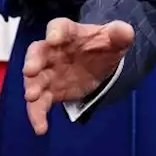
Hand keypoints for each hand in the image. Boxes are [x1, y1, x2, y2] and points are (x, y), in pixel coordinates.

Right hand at [22, 18, 133, 134]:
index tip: (53, 38)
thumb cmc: (101, 45)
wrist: (98, 63)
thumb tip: (126, 31)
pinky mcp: (51, 92)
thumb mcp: (115, 38)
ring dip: (32, 88)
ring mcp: (49, 72)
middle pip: (38, 52)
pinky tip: (40, 127)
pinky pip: (40, 103)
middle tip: (30, 70)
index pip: (60, 27)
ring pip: (35, 79)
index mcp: (68, 33)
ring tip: (32, 97)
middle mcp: (52, 51)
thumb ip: (120, 34)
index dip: (56, 31)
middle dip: (33, 61)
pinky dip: (37, 115)